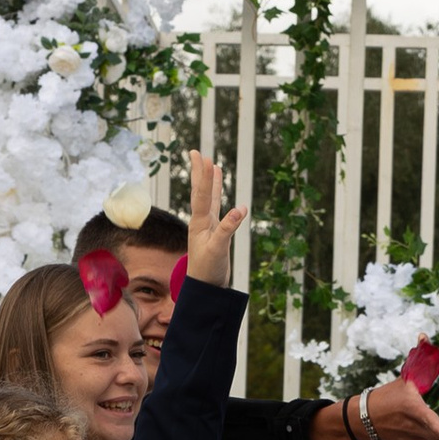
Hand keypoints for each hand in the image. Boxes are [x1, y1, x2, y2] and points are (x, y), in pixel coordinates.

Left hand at [180, 153, 250, 290]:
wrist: (205, 286)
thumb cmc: (207, 269)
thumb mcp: (218, 249)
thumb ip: (228, 228)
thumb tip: (241, 209)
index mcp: (199, 222)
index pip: (201, 194)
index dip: (203, 175)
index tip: (203, 157)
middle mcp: (201, 221)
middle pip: (200, 191)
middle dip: (200, 172)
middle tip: (197, 153)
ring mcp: (207, 226)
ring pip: (208, 198)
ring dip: (209, 182)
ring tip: (212, 166)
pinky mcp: (215, 232)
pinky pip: (216, 209)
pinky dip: (218, 198)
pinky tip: (222, 192)